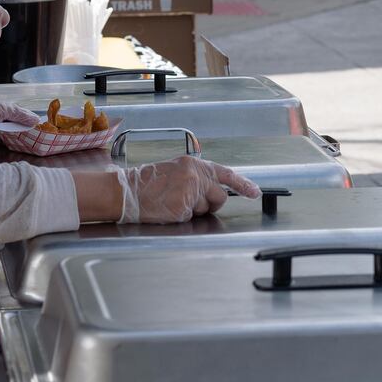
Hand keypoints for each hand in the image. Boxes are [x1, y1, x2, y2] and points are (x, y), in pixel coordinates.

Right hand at [117, 156, 260, 223]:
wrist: (126, 192)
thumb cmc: (148, 183)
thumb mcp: (175, 171)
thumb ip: (196, 177)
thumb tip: (214, 189)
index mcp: (194, 164)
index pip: (226, 173)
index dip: (243, 185)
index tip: (255, 193)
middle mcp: (195, 175)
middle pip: (219, 196)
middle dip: (210, 204)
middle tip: (189, 201)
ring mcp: (189, 191)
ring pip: (206, 209)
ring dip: (194, 211)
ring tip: (173, 202)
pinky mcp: (182, 207)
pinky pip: (191, 218)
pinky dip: (181, 217)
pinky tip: (168, 209)